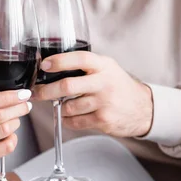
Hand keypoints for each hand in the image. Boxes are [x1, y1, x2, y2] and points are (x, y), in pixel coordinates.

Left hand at [34, 52, 153, 137]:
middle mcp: (104, 83)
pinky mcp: (103, 120)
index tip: (45, 65)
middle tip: (36, 93)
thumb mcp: (108, 69)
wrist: (144, 109)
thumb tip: (53, 67)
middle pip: (68, 86)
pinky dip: (67, 120)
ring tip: (60, 105)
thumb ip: (87, 67)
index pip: (80, 59)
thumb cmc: (119, 87)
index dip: (60, 61)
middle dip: (47, 91)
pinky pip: (76, 122)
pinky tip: (71, 116)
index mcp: (104, 66)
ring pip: (69, 107)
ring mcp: (104, 103)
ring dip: (59, 108)